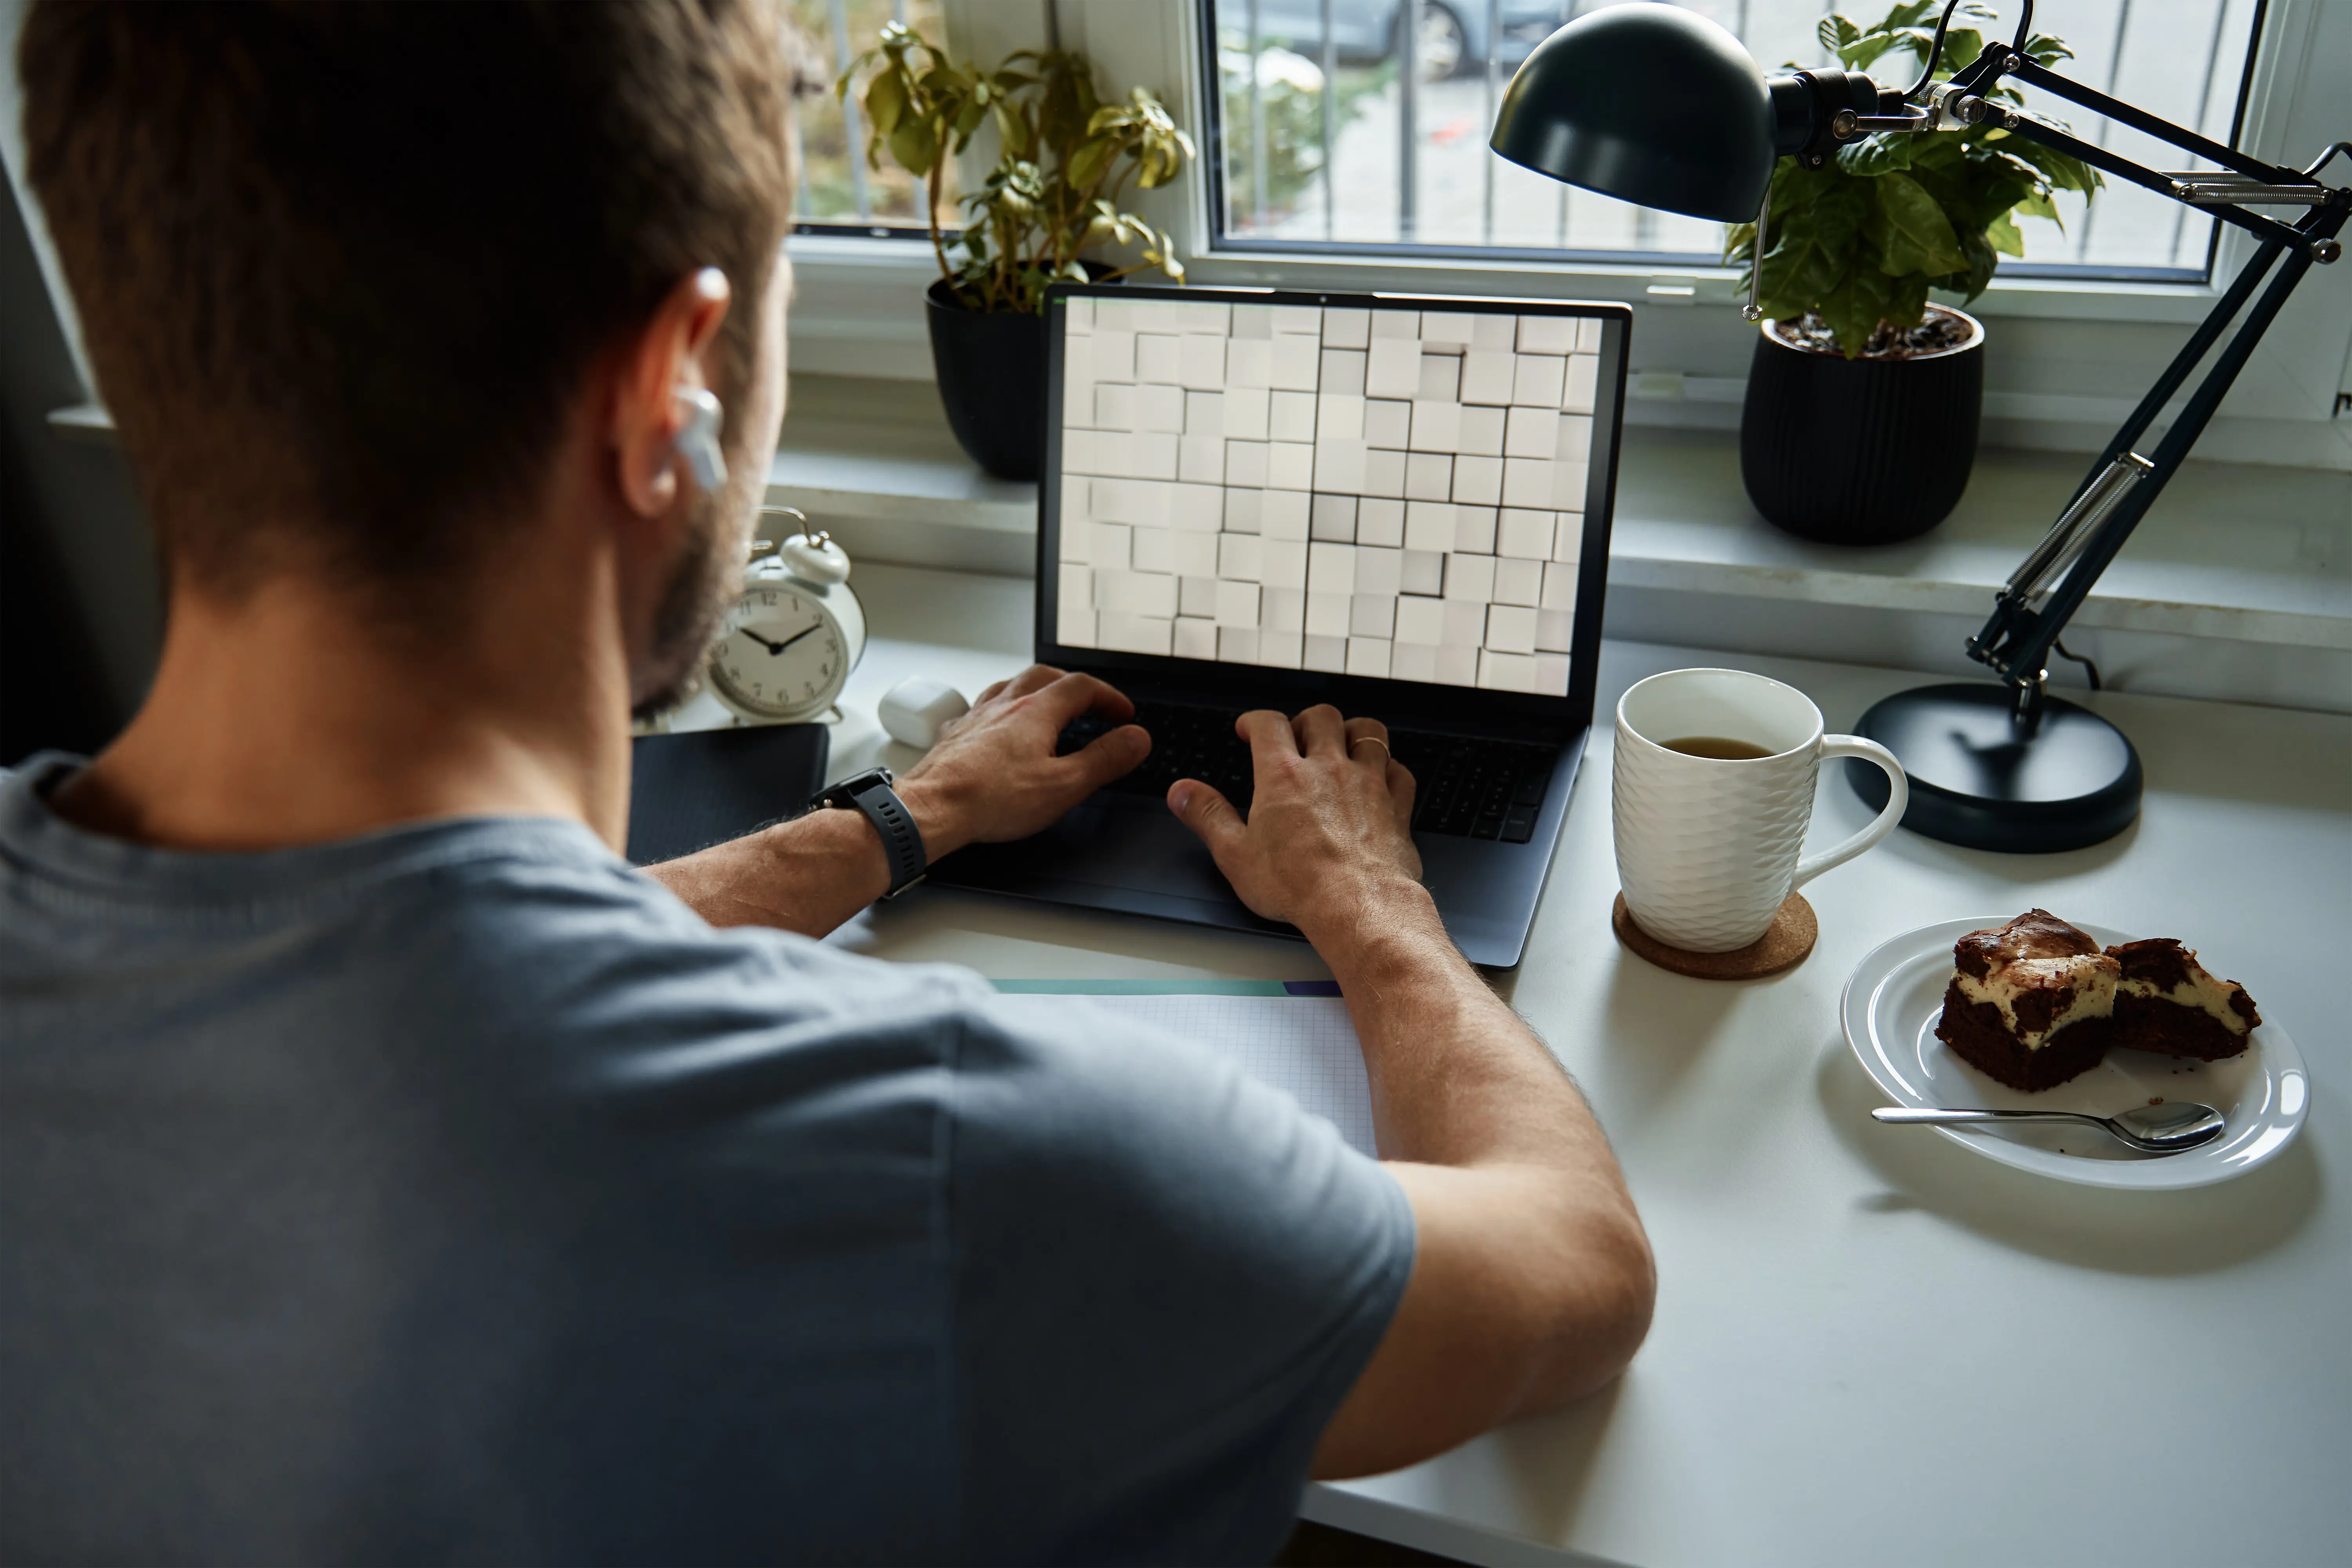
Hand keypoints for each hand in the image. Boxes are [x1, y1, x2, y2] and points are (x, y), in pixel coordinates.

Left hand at [895, 665, 1148, 857]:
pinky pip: (980, 709)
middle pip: (1045, 676)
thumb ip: (1104, 759)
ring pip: (1010, 686)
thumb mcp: (1064, 785)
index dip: (1109, 697)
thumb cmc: (992, 799)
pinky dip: (998, 711)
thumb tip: (1136, 739)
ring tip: (1045, 703)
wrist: (932, 808)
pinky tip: (996, 726)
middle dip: (1074, 685)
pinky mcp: (955, 734)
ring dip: (1034, 690)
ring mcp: (977, 716)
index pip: (1083, 687)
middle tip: (1090, 703)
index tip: (1123, 714)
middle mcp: (1005, 704)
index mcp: (1037, 711)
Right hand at [1166, 705, 1422, 940]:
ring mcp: (1368, 782)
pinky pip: (1400, 769)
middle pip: (1321, 716)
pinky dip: (1389, 767)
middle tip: (1295, 736)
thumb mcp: (1235, 854)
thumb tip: (1182, 792)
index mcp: (1283, 775)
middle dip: (1304, 720)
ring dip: (1351, 731)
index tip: (1249, 729)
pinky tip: (1380, 777)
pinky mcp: (1397, 805)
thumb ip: (1207, 815)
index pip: (1268, 723)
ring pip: (1367, 731)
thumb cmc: (1299, 885)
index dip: (1255, 720)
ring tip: (1341, 743)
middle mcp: (1328, 768)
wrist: (1358, 907)